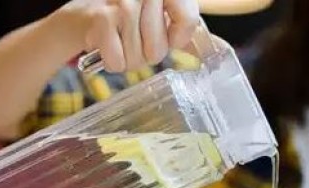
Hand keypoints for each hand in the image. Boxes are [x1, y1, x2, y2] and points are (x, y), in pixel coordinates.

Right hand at [57, 0, 199, 70]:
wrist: (85, 18)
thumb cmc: (130, 22)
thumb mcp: (163, 20)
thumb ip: (188, 30)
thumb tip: (223, 51)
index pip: (188, 20)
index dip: (177, 39)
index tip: (167, 37)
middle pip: (160, 47)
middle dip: (147, 53)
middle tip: (135, 39)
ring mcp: (123, 1)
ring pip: (139, 56)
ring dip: (129, 59)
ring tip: (121, 41)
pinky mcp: (101, 17)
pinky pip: (118, 60)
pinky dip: (113, 62)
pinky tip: (108, 45)